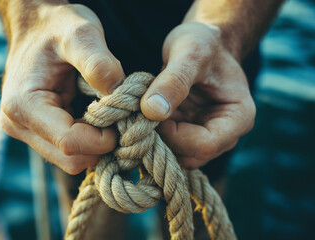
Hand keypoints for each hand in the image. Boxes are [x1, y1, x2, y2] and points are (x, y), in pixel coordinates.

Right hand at [0, 4, 123, 173]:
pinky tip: (97, 118)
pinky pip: (71, 151)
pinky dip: (90, 141)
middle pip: (71, 160)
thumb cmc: (56, 27)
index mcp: (23, 105)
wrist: (38, 28)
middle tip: (120, 117)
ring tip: (108, 115)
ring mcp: (27, 132)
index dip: (104, 138)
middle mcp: (19, 125)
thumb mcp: (81, 34)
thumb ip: (99, 65)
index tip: (125, 117)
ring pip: (72, 160)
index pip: (70, 142)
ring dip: (97, 144)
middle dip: (102, 144)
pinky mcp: (39, 134)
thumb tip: (120, 98)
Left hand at [140, 22, 255, 168]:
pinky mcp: (189, 134)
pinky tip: (143, 116)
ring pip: (177, 156)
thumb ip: (174, 81)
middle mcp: (226, 134)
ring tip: (140, 114)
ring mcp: (207, 136)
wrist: (202, 42)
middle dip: (162, 141)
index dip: (173, 135)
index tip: (150, 113)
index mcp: (239, 118)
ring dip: (155, 140)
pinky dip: (153, 136)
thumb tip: (152, 111)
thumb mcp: (189, 54)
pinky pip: (169, 146)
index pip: (204, 145)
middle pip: (190, 156)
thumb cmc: (202, 43)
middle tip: (139, 116)